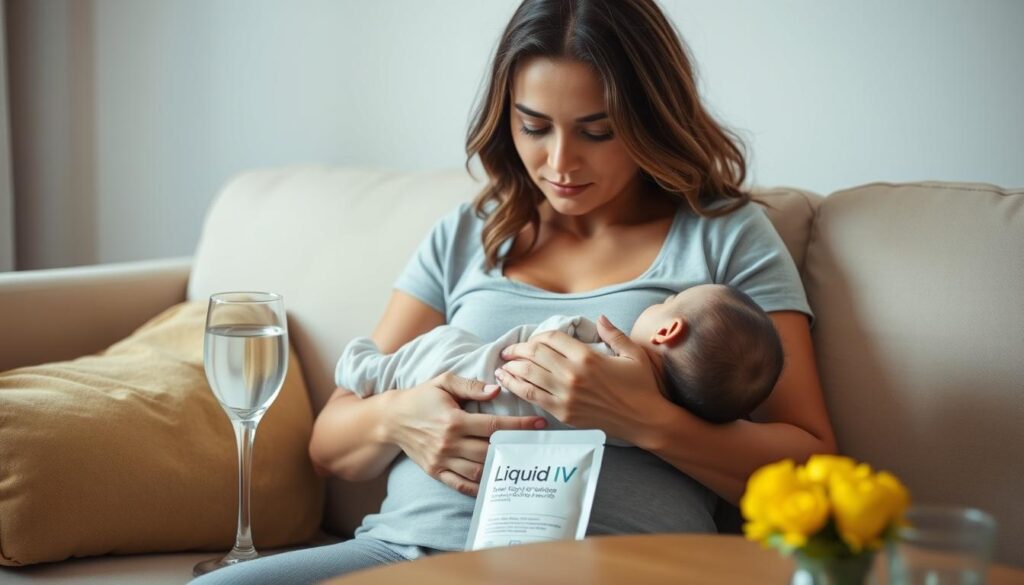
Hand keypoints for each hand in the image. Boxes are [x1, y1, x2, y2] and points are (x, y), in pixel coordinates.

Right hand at [387, 372, 546, 496]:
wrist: (392, 419)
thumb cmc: (422, 397)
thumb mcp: (444, 382)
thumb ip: (471, 386)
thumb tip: (497, 390)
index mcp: (454, 420)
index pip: (493, 426)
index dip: (519, 426)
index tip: (539, 424)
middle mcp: (449, 443)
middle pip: (490, 450)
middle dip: (515, 448)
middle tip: (535, 445)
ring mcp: (442, 460)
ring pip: (478, 470)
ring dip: (500, 468)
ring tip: (519, 463)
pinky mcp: (435, 471)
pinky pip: (461, 484)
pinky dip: (479, 486)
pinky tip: (495, 482)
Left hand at [496, 315, 666, 442]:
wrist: (645, 420)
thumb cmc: (641, 386)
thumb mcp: (632, 353)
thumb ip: (613, 333)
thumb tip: (600, 317)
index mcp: (587, 357)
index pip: (551, 338)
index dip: (538, 336)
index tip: (533, 339)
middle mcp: (572, 375)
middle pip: (535, 354)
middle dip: (517, 350)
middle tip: (508, 350)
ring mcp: (566, 396)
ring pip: (528, 375)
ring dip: (511, 368)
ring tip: (501, 365)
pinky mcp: (563, 413)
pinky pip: (532, 397)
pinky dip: (516, 387)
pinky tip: (507, 381)